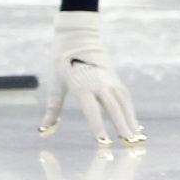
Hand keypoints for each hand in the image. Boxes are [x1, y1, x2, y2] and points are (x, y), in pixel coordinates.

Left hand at [41, 11, 144, 146]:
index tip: (104, 141)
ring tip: (136, 138)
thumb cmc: (62, 60)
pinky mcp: (115, 78)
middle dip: (121, 126)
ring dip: (131, 120)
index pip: (91, 109)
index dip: (97, 126)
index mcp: (80, 84)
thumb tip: (43, 130)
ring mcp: (109, 80)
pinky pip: (125, 97)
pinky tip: (135, 125)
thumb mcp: (55, 82)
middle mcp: (98, 82)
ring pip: (123, 103)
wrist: (78, 35)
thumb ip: (53, 109)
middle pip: (113, 107)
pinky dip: (131, 111)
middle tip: (128, 143)